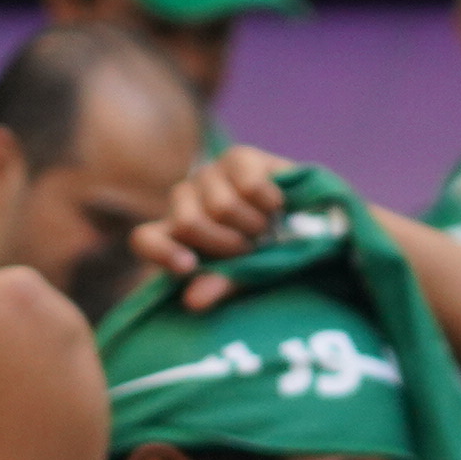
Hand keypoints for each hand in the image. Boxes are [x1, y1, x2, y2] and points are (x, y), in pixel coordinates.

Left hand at [127, 141, 305, 300]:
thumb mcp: (246, 276)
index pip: (145, 239)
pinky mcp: (238, 157)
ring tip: (267, 228)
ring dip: (253, 226)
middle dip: (227, 245)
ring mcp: (209, 175)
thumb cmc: (271, 254)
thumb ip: (220, 284)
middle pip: (188, 223)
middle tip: (251, 250)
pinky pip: (249, 186)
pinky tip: (277, 206)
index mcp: (176, 235)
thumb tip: (193, 301)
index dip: (161, 252)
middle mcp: (185, 200)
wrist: (315, 221)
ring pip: (220, 206)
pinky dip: (269, 203)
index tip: (189, 267)